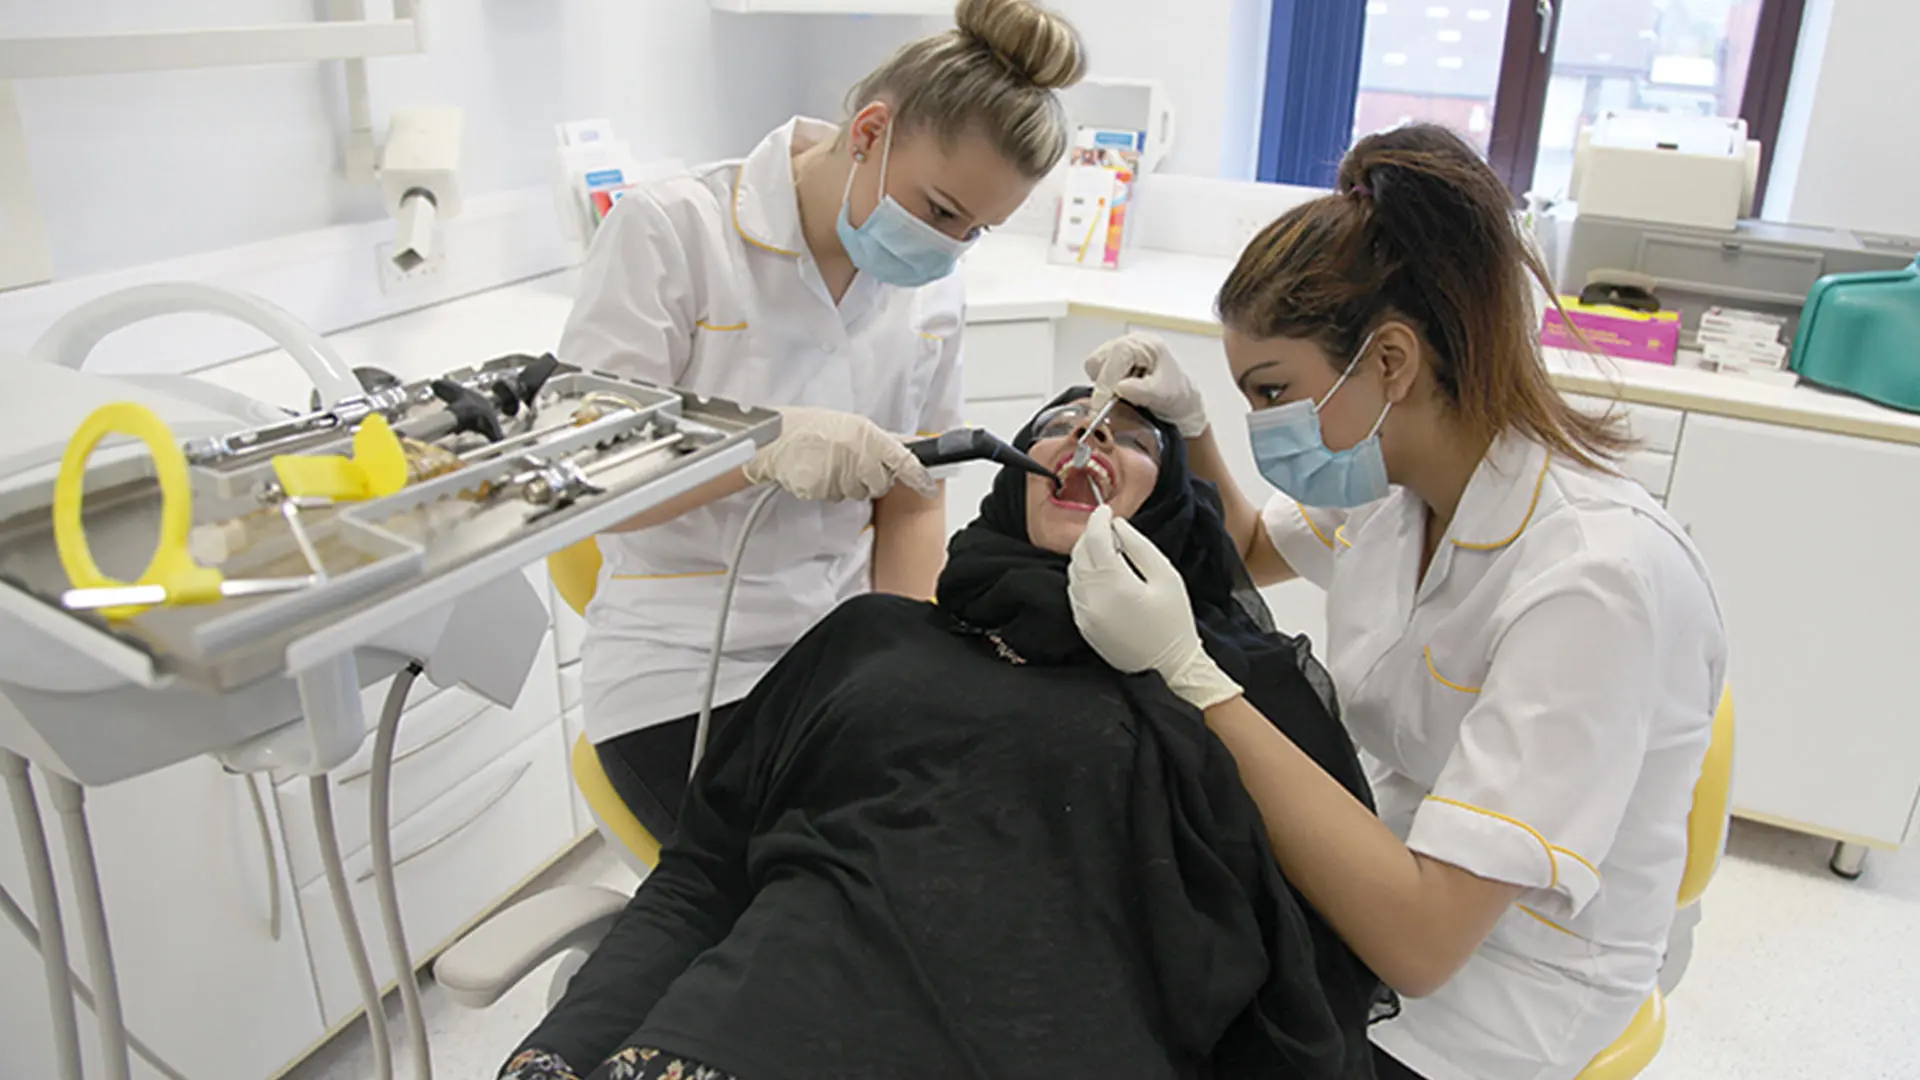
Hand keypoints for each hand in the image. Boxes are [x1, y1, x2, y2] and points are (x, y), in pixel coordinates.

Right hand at [743, 406, 936, 501]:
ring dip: (845, 484)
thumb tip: (904, 452)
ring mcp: (838, 473)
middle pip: (879, 484)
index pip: (902, 459)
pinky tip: (815, 472)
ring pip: (855, 493)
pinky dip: (825, 489)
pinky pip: (832, 497)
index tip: (928, 487)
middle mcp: (857, 454)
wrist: (775, 437)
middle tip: (851, 465)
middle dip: (869, 480)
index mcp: (867, 435)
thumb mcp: (850, 426)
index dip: (918, 476)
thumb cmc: (811, 428)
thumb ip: (876, 442)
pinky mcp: (820, 488)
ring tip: (827, 464)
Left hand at [1068, 506, 1242, 709]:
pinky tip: (1102, 573)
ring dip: (1085, 554)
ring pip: (1073, 571)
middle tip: (1108, 528)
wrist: (1169, 667)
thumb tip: (1118, 525)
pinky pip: (1074, 590)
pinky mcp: (1083, 625)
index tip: (1105, 510)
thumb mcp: (1166, 576)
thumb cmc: (1174, 621)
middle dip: (1090, 535)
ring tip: (1108, 549)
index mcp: (1116, 585)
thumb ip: (1139, 546)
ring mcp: (1084, 614)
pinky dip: (1083, 575)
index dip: (1098, 520)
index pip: (1096, 541)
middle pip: (1079, 554)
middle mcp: (1093, 599)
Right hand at [1082, 333, 1208, 438]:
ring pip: (1095, 366)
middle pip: (1099, 358)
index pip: (1117, 355)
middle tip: (1114, 402)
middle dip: (1104, 383)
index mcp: (1146, 344)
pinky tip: (1121, 392)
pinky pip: (1097, 373)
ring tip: (1123, 396)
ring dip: (1104, 384)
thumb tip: (1120, 388)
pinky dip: (1105, 385)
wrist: (1180, 402)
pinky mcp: (1114, 362)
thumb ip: (1142, 390)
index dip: (1106, 380)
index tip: (1101, 404)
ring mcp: (1121, 351)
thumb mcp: (1163, 394)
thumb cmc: (1176, 394)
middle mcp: (1131, 342)